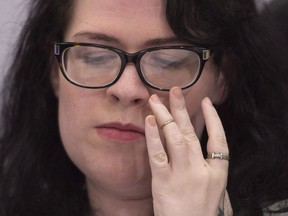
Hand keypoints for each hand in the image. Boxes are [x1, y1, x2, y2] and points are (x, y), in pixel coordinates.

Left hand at [145, 87, 228, 215]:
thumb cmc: (200, 214)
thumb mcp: (214, 191)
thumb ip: (209, 169)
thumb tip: (202, 148)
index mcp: (217, 173)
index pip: (219, 140)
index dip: (213, 119)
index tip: (207, 102)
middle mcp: (202, 170)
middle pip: (192, 133)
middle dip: (183, 109)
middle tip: (176, 90)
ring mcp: (183, 175)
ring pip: (175, 137)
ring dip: (165, 116)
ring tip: (156, 100)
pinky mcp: (164, 181)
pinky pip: (158, 153)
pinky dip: (153, 136)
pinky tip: (150, 121)